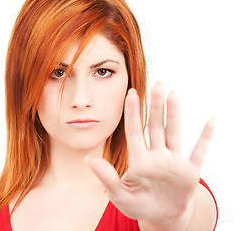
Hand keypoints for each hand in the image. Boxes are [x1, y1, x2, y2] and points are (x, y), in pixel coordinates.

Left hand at [87, 82, 214, 224]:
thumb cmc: (139, 205)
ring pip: (174, 133)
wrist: (162, 216)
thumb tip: (89, 160)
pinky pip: (199, 151)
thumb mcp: (120, 196)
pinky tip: (211, 120)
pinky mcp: (190, 171)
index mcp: (139, 161)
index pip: (134, 132)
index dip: (132, 113)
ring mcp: (174, 161)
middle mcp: (157, 156)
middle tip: (156, 84)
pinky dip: (205, 137)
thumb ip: (107, 179)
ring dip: (174, 114)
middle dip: (156, 106)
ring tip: (173, 93)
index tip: (130, 93)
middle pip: (156, 127)